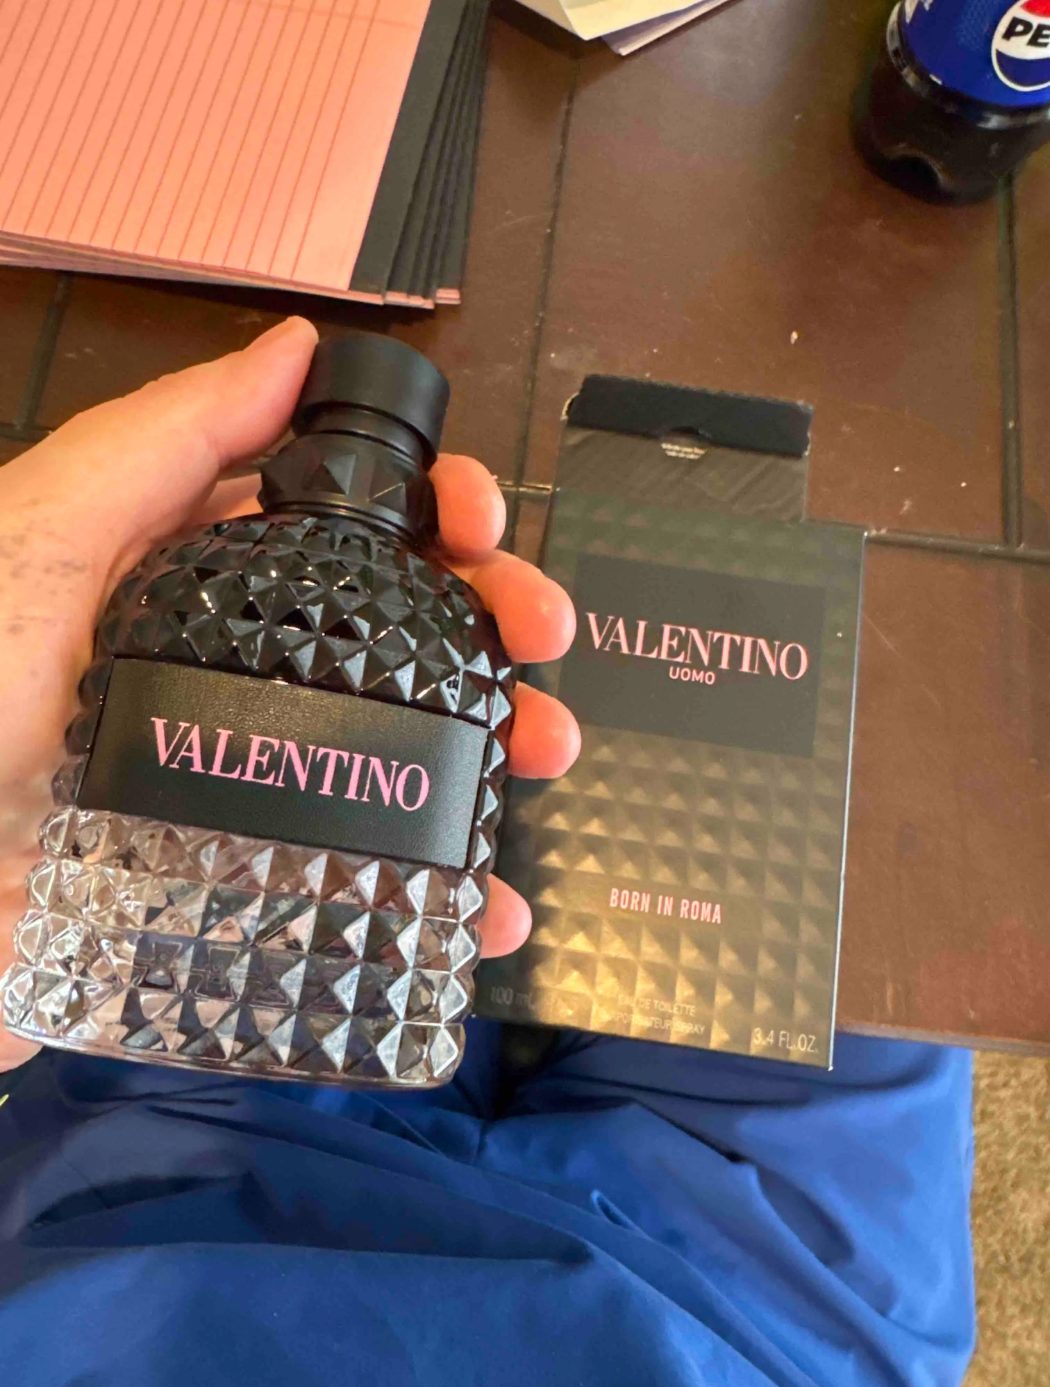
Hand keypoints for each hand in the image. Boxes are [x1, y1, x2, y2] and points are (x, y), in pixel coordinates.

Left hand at [0, 318, 578, 1069]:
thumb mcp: (41, 537)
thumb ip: (165, 440)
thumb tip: (299, 345)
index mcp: (194, 570)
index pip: (342, 517)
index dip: (428, 506)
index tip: (481, 524)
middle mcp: (236, 665)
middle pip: (399, 626)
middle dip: (491, 621)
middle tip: (546, 644)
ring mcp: (250, 781)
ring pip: (404, 747)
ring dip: (495, 747)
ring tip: (543, 756)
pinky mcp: (247, 883)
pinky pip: (364, 878)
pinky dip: (441, 895)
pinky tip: (492, 907)